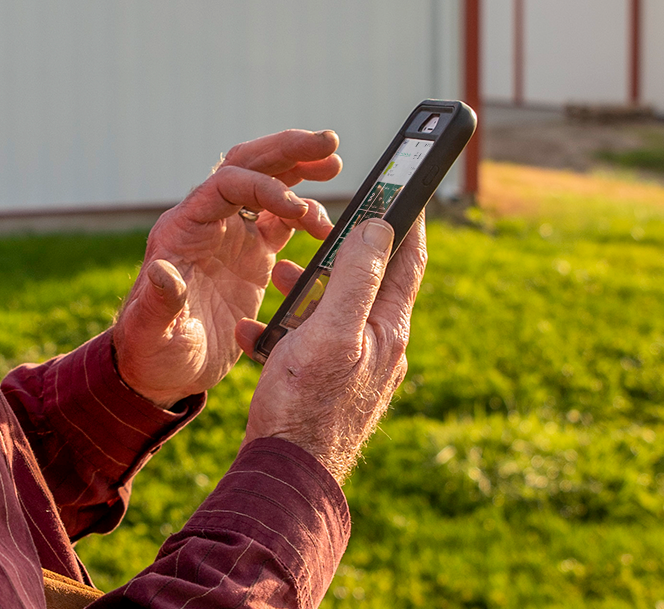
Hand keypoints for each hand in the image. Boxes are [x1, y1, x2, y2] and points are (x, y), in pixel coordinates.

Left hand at [111, 130, 341, 407]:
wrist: (160, 370)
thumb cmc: (150, 351)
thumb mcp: (151, 331)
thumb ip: (159, 301)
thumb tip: (163, 272)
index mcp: (184, 229)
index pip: (226, 185)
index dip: (264, 187)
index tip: (298, 209)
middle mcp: (208, 223)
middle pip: (247, 167)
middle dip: (287, 151)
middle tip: (328, 143)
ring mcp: (231, 237)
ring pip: (266, 185)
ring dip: (299, 171)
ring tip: (334, 166)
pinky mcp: (250, 257)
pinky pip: (280, 222)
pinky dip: (304, 213)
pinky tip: (328, 223)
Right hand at [236, 216, 425, 482]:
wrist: (286, 477)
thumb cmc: (305, 405)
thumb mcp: (330, 331)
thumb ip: (356, 278)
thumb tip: (381, 227)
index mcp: (387, 329)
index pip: (408, 260)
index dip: (406, 219)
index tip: (402, 186)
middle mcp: (380, 348)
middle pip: (370, 283)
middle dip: (343, 252)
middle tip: (323, 227)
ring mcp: (357, 369)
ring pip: (336, 313)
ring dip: (308, 289)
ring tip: (279, 276)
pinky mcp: (331, 387)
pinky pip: (312, 344)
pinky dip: (287, 329)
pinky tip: (255, 330)